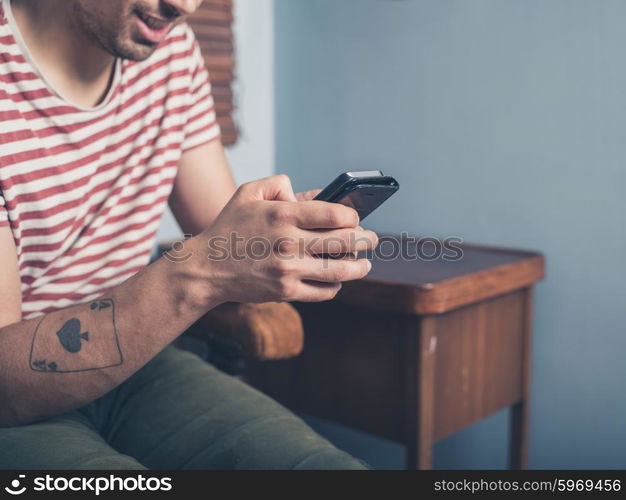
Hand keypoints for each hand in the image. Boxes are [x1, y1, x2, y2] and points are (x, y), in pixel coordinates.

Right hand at [189, 175, 377, 304]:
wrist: (206, 268)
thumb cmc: (229, 226)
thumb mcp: (249, 193)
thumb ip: (281, 186)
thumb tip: (316, 195)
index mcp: (283, 214)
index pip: (335, 215)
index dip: (353, 217)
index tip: (356, 218)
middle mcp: (289, 242)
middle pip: (345, 242)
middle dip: (366, 240)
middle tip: (372, 239)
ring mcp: (288, 270)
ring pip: (340, 270)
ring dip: (359, 267)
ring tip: (365, 264)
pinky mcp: (285, 292)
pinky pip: (323, 291)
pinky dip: (336, 286)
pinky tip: (338, 280)